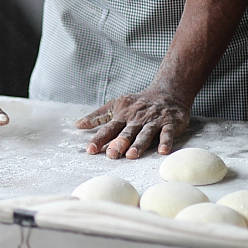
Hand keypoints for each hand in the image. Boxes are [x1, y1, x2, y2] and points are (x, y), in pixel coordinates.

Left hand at [74, 88, 189, 158]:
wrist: (168, 92)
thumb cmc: (138, 102)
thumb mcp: (116, 105)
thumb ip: (98, 116)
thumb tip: (77, 125)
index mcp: (123, 116)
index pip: (109, 128)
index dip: (99, 139)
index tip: (90, 150)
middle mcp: (137, 119)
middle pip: (127, 132)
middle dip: (119, 143)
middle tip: (111, 154)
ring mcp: (154, 121)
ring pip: (145, 133)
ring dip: (139, 144)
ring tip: (132, 155)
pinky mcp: (170, 123)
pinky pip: (167, 133)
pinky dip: (165, 141)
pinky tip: (162, 151)